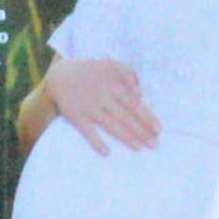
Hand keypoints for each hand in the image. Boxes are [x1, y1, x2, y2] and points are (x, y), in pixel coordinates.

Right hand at [36, 56, 158, 153]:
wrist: (60, 75)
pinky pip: (87, 131)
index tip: (159, 129)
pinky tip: (107, 152)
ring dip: (126, 137)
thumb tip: (141, 93)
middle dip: (141, 131)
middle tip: (155, 144)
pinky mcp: (76, 116)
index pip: (134, 103)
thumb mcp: (110, 65)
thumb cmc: (90, 71)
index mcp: (112, 85)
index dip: (147, 117)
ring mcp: (89, 108)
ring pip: (110, 125)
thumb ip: (128, 74)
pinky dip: (96, 142)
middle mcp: (102, 97)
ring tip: (139, 148)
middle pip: (125, 117)